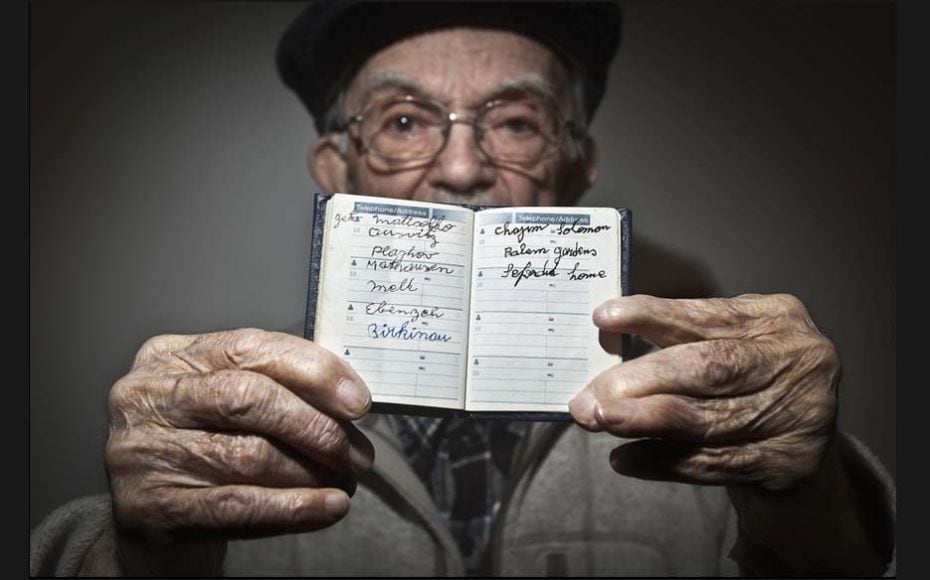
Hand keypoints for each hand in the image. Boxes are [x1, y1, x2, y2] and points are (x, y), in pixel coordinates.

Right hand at [105, 328, 374, 548]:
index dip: (312, 371)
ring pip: (249, 456)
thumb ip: (271, 385)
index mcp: (169, 356)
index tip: (358, 400)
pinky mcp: (151, 507)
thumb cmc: (201, 447)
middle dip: (317, 426)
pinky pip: (238, 506)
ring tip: (345, 480)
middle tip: (357, 452)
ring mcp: (143, 453)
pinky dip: (293, 507)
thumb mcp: (221, 402)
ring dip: (312, 471)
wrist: (147, 521)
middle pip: (250, 399)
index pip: (251, 348)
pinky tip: (328, 507)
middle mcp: (147, 397)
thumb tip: (348, 396)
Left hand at [569, 294, 840, 490]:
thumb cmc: (747, 395)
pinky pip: (712, 462)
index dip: (654, 316)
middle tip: (591, 393)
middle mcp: (799, 360)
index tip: (604, 318)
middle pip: (706, 368)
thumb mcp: (726, 353)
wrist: (800, 464)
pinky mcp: (792, 463)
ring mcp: (803, 413)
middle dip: (640, 380)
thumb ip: (680, 344)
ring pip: (705, 418)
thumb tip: (605, 344)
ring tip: (600, 419)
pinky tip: (625, 458)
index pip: (707, 316)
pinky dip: (662, 461)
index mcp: (778, 318)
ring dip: (643, 421)